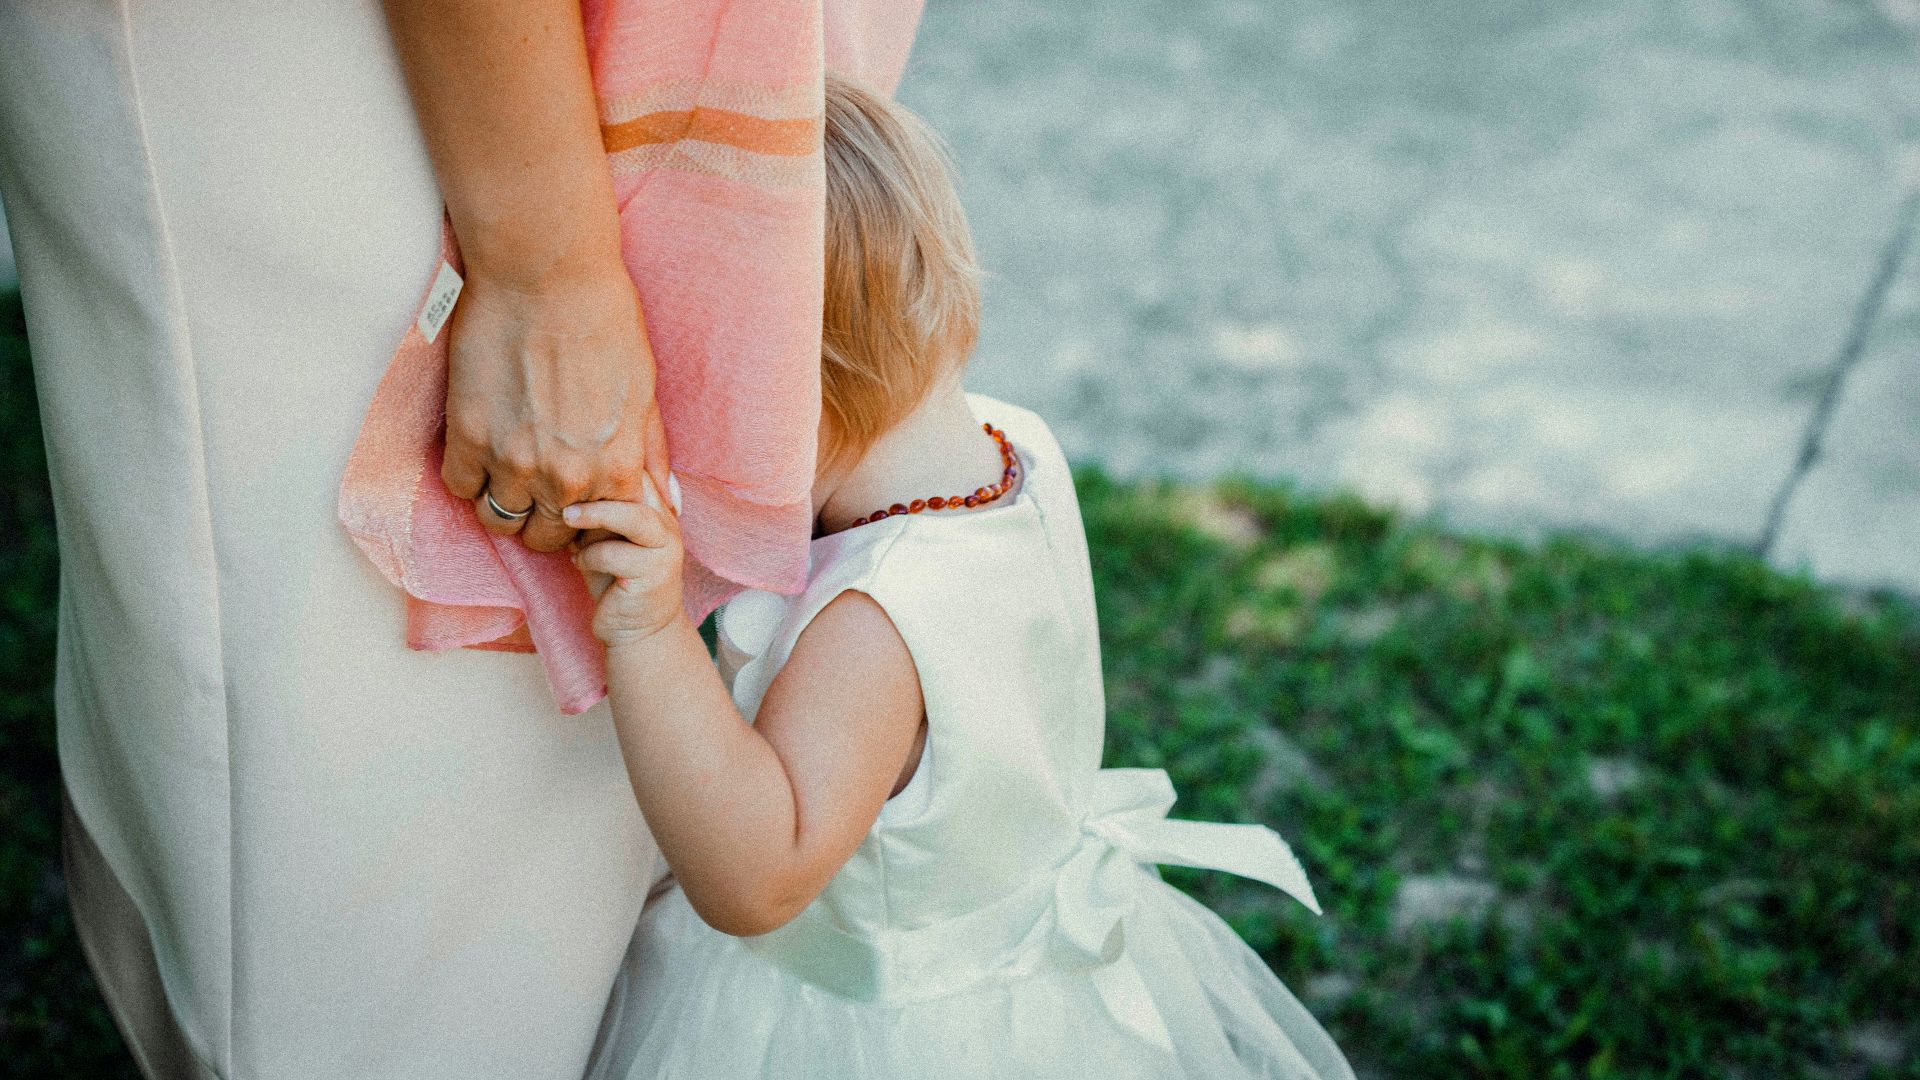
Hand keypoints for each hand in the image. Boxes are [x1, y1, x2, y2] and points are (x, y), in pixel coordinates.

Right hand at [439, 258, 672, 551]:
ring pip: (499, 521)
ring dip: (504, 503)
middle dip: (543, 520)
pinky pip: (460, 486)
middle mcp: (567, 478)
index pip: (600, 533)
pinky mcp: (469, 437)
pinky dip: (468, 476)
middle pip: (545, 539)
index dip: (587, 522)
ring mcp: (514, 462)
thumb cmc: (605, 320)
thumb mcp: (645, 389)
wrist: (547, 275)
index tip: (578, 504)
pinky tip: (480, 448)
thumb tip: (662, 497)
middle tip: (538, 488)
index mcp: (616, 469)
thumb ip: (648, 451)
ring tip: (507, 470)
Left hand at [565, 474, 685, 647]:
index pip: (641, 469)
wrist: (638, 634)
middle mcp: (668, 525)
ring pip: (632, 517)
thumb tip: (565, 485)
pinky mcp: (653, 576)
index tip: (574, 463)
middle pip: (641, 485)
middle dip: (599, 483)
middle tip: (564, 490)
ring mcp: (665, 551)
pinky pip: (613, 555)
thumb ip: (599, 514)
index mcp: (658, 510)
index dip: (611, 460)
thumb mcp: (605, 539)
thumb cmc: (616, 582)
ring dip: (593, 517)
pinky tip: (579, 563)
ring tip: (567, 520)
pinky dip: (588, 556)